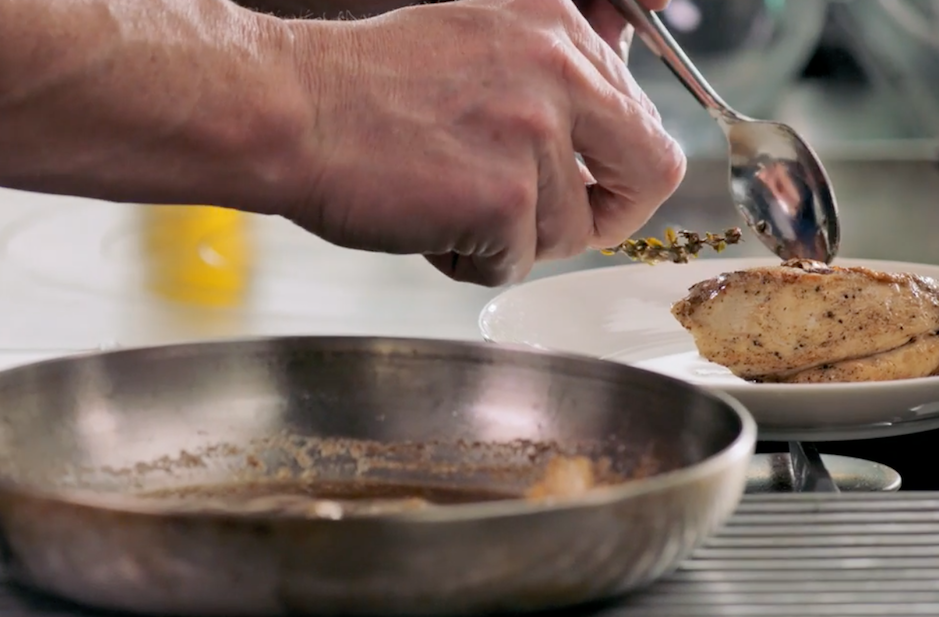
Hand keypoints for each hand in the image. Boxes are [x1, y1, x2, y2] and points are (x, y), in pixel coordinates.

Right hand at [284, 0, 685, 286]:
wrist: (289, 109)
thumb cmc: (364, 89)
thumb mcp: (478, 43)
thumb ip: (550, 77)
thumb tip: (607, 126)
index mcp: (558, 28)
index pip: (640, 117)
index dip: (615, 169)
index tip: (587, 187)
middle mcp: (559, 70)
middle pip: (649, 172)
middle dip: (607, 215)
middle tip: (551, 226)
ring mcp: (534, 135)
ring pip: (569, 234)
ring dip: (512, 242)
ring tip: (448, 209)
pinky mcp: (502, 199)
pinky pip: (514, 266)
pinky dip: (469, 262)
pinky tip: (427, 227)